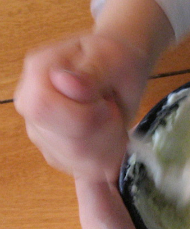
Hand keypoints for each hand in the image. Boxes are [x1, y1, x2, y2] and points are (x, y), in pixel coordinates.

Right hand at [14, 32, 150, 181]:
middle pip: (66, 143)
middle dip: (104, 132)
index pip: (45, 109)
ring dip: (108, 146)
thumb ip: (91, 73)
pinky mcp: (57, 152)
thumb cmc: (116, 58)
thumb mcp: (111, 58)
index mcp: (38, 74)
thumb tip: (66, 82)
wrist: (119, 67)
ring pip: (77, 161)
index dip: (86, 114)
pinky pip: (82, 171)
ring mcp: (41, 132)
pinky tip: (110, 142)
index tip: (105, 101)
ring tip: (111, 120)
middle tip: (112, 109)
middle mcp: (30, 105)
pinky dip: (105, 161)